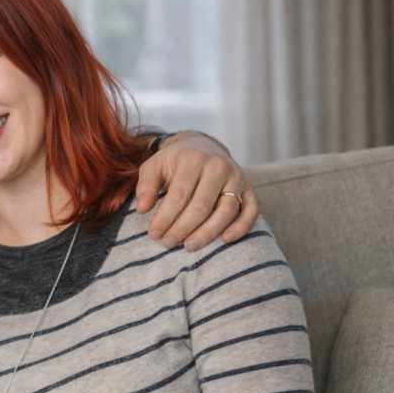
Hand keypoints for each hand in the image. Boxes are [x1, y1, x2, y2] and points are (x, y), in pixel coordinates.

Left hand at [135, 131, 259, 250]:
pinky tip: (226, 240)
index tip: (154, 234)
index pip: (178, 196)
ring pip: (227, 210)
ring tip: (190, 246)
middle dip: (183, 228)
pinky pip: (252, 209)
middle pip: (202, 205)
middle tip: (168, 244)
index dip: (165, 218)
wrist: (202, 146)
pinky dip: (242, 226)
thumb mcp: (154, 166)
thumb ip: (146, 185)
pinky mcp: (249, 187)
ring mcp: (237, 177)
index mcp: (192, 159)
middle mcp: (218, 166)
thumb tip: (142, 209)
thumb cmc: (175, 162)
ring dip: (208, 232)